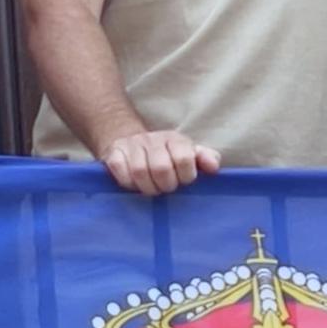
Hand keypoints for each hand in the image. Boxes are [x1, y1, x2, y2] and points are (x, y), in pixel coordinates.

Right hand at [99, 127, 218, 195]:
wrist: (128, 142)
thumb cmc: (165, 155)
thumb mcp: (188, 153)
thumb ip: (206, 159)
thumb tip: (213, 167)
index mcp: (174, 139)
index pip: (184, 158)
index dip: (185, 176)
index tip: (183, 180)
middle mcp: (152, 139)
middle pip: (162, 168)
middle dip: (166, 185)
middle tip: (166, 187)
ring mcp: (131, 146)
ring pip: (140, 172)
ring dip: (148, 187)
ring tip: (152, 188)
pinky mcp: (113, 154)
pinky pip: (122, 174)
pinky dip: (130, 184)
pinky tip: (135, 184)